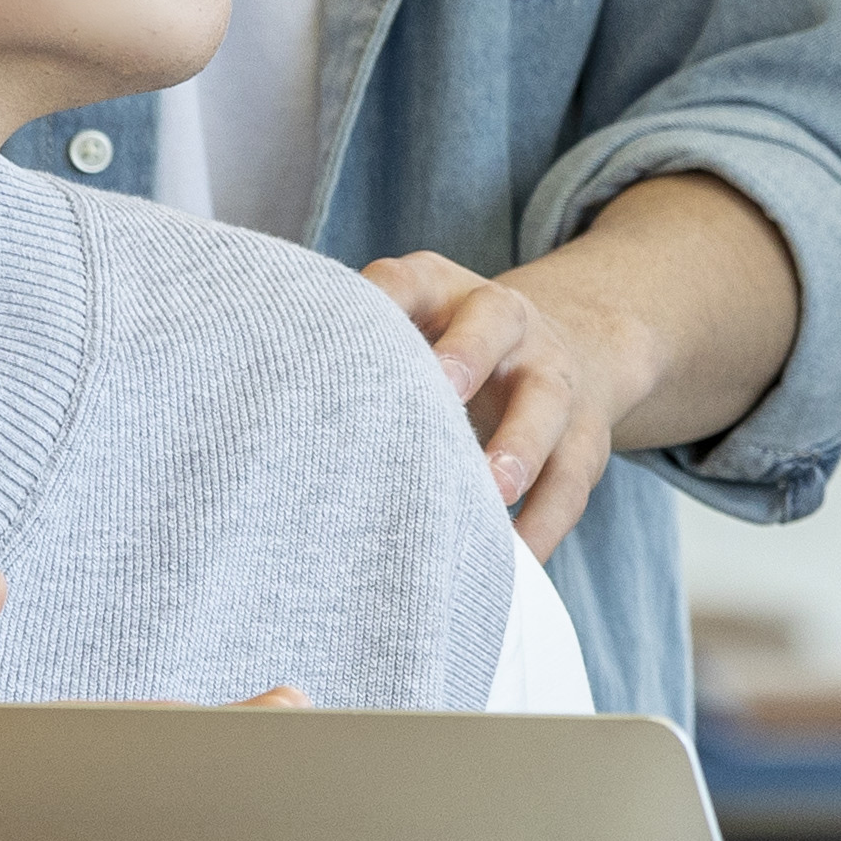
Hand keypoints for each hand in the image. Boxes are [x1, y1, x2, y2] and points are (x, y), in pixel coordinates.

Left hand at [363, 246, 628, 556]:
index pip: (409, 281)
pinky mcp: (584, 435)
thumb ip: (352, 353)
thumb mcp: (405, 326)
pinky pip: (571, 480)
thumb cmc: (443, 351)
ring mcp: (552, 374)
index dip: (385, 300)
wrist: (564, 347)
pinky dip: (544, 522)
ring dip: (521, 446)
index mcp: (443, 289)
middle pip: (494, 324)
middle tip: (443, 390)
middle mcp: (505, 320)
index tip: (353, 330)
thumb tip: (256, 394)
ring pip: (546, 404)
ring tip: (493, 489)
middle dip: (467, 354)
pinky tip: (517, 559)